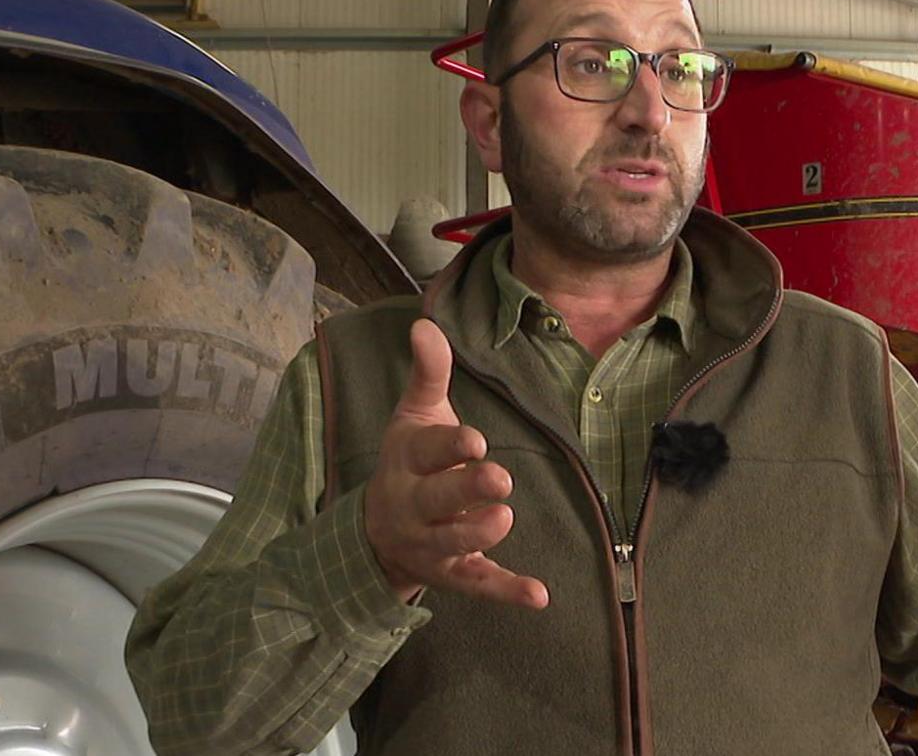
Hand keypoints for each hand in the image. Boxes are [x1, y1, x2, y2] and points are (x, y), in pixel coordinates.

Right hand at [362, 318, 547, 607]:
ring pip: (455, 543)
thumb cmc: (410, 462)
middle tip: (498, 478)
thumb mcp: (414, 416)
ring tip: (504, 518)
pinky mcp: (455, 574)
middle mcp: (414, 505)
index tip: (475, 440)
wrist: (377, 533)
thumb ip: (427, 373)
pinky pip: (481, 584)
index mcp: (406, 462)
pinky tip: (540, 595)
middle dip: (465, 490)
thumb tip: (425, 323)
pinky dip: (509, 591)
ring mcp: (433, 543)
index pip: (426, 452)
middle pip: (437, 500)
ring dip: (478, 533)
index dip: (450, 447)